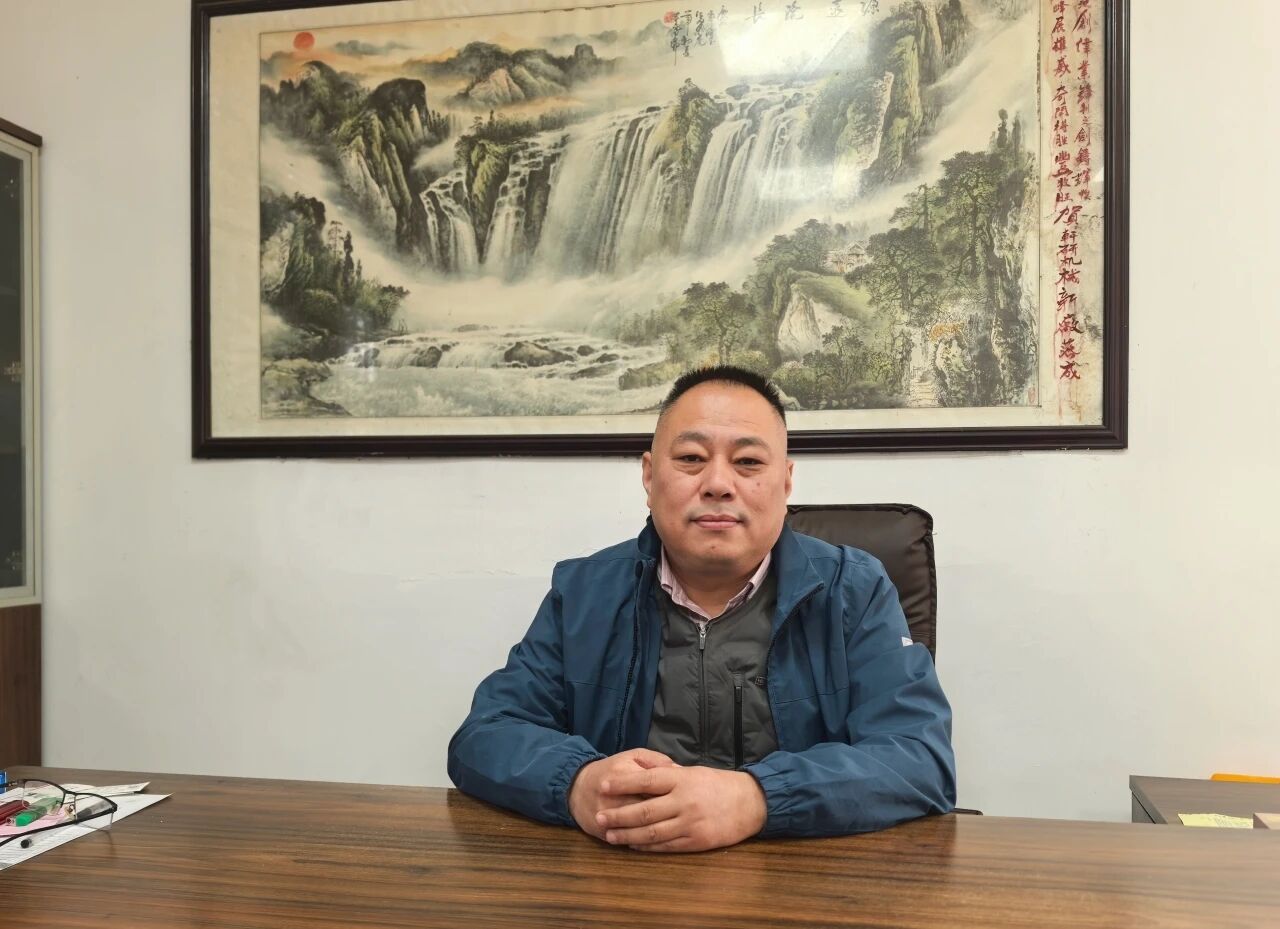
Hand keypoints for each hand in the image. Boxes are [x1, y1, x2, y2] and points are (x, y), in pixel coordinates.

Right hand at [568, 748, 674, 839]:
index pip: (651, 785)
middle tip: (684, 817)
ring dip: (656, 832)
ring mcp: (606, 816)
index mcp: (622, 772)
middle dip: (667, 815)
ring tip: (674, 831)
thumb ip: (657, 761)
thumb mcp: (633, 756)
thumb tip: (681, 771)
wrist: (577, 787)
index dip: (671, 793)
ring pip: (636, 828)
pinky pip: (626, 840)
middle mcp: (612, 795)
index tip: (687, 797)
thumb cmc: (612, 770)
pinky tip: (656, 842)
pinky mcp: (602, 832)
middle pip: (645, 809)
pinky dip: (642, 843)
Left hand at [594, 765, 767, 852]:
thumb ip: (667, 775)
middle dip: (618, 815)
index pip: (646, 781)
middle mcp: (684, 801)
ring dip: (627, 835)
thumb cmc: (719, 784)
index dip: (622, 784)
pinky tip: (633, 844)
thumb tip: (640, 773)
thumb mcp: (693, 772)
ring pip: (652, 832)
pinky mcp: (696, 841)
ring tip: (610, 835)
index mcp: (682, 780)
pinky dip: (647, 846)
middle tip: (599, 817)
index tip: (603, 786)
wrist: (751, 803)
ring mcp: (690, 823)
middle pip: (644, 810)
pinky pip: (666, 846)